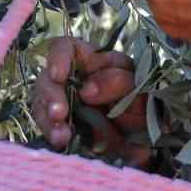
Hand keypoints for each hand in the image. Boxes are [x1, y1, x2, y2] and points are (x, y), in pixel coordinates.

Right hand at [30, 36, 154, 166]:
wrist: (147, 133)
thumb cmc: (140, 97)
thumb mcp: (136, 84)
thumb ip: (117, 81)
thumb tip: (86, 90)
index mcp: (88, 60)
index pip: (65, 48)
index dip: (57, 58)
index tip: (58, 75)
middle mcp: (70, 79)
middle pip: (47, 80)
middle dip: (51, 97)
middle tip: (59, 114)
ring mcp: (62, 104)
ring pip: (43, 106)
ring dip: (49, 121)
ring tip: (61, 136)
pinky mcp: (62, 126)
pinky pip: (49, 127)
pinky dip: (53, 134)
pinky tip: (61, 141)